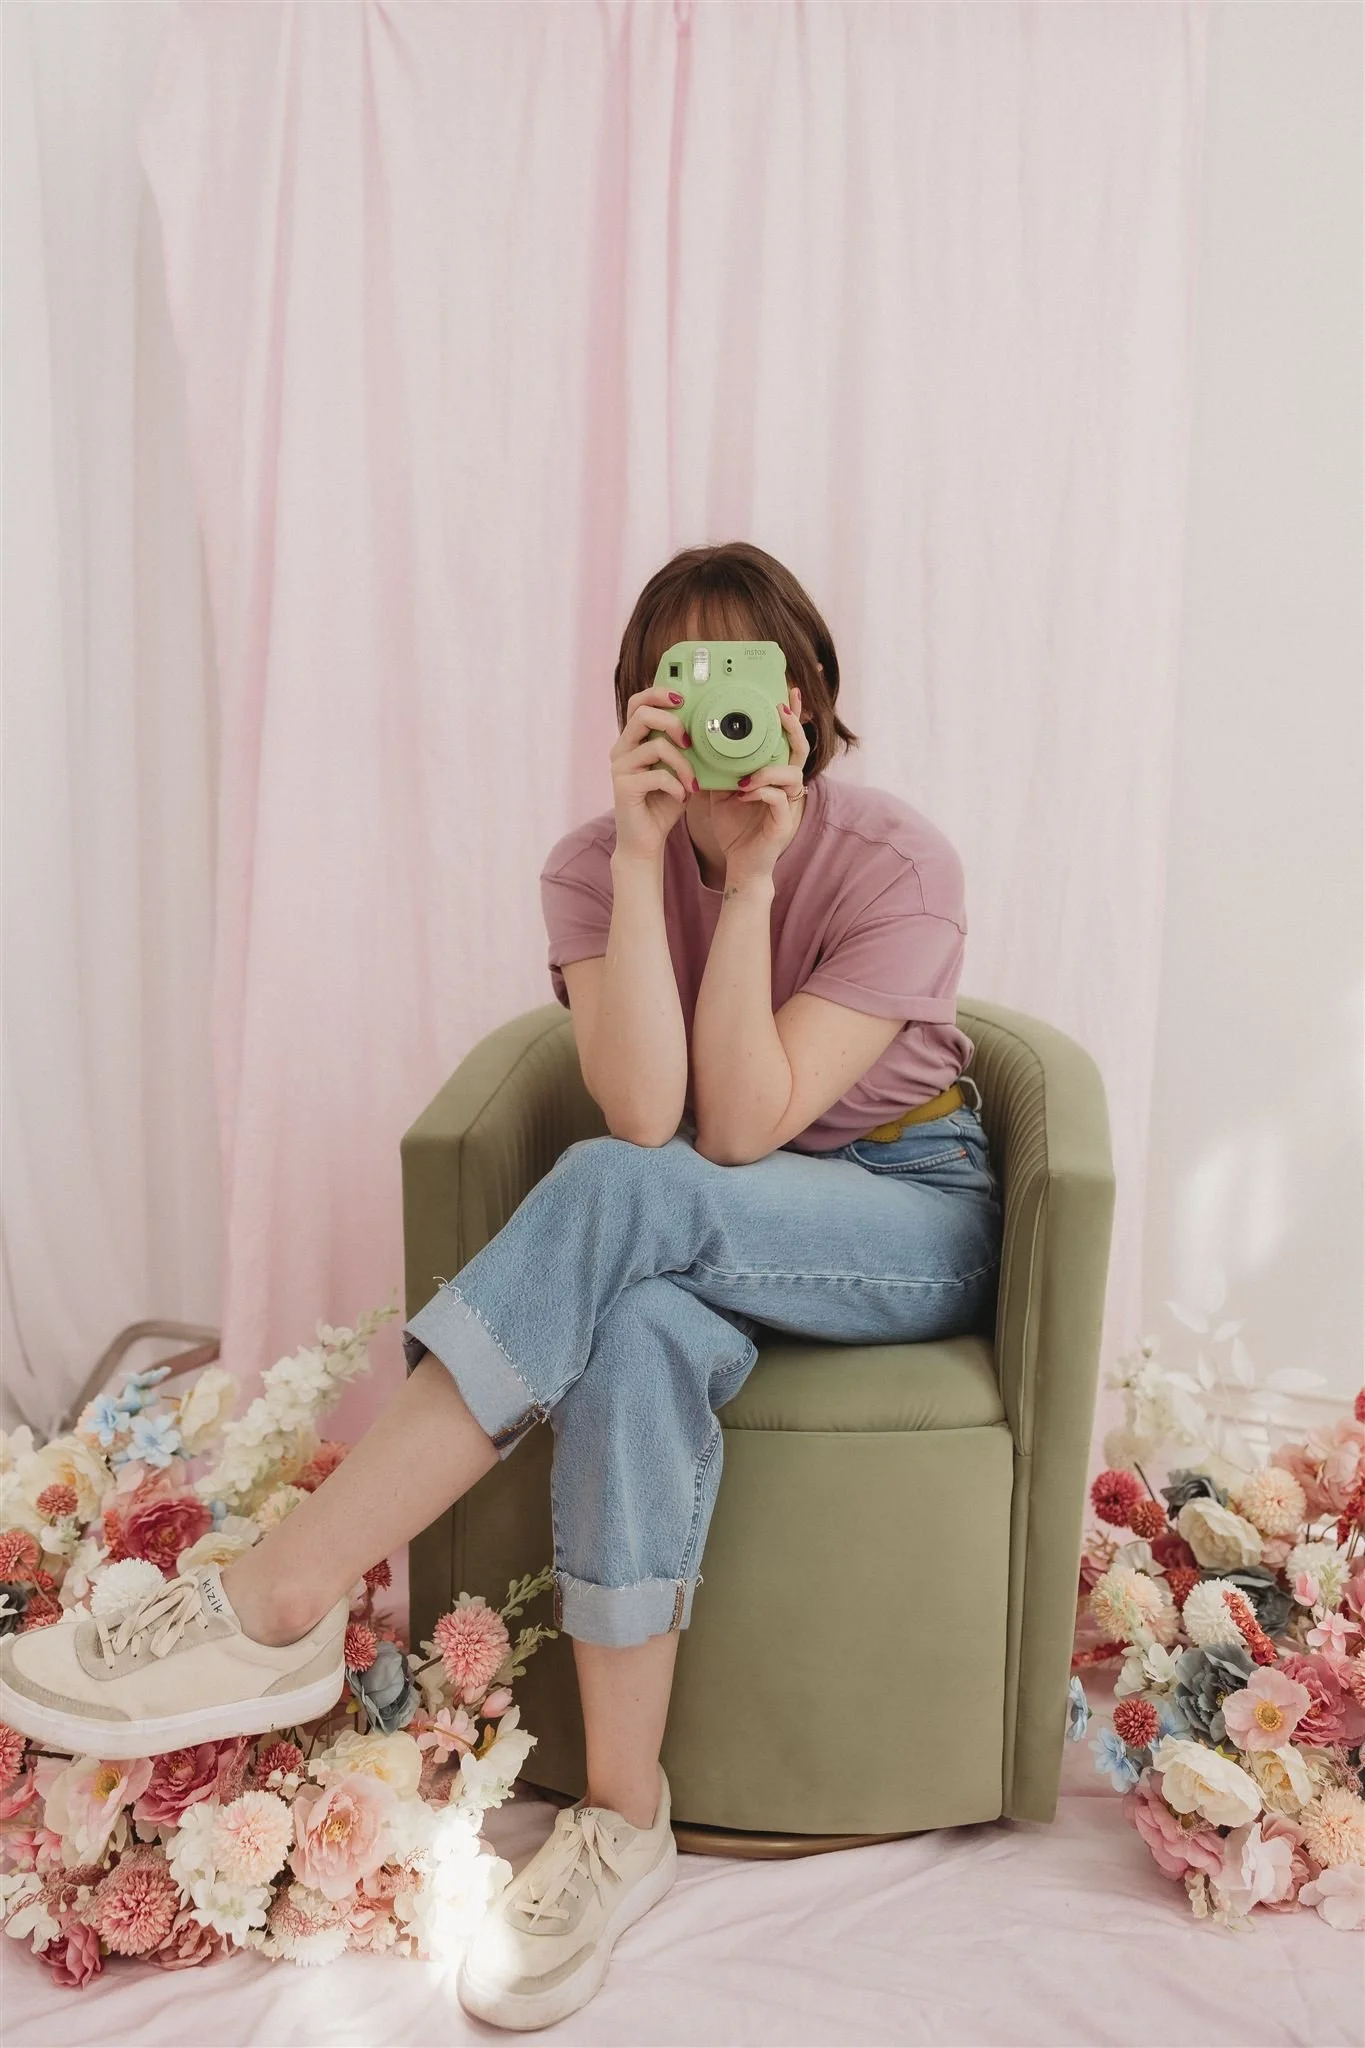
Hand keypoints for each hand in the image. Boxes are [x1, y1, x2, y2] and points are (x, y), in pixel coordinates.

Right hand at [609, 684, 698, 862]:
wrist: (646, 841)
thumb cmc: (663, 803)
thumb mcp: (679, 770)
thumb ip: (684, 749)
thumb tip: (709, 728)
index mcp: (633, 740)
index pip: (639, 703)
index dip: (659, 694)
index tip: (682, 699)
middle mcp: (621, 749)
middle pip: (643, 713)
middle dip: (673, 722)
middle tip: (689, 742)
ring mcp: (619, 767)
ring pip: (656, 745)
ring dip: (683, 764)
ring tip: (691, 782)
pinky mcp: (623, 786)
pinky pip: (658, 775)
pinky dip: (676, 786)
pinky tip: (681, 797)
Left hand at [706, 686, 810, 887]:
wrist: (737, 864)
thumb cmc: (734, 826)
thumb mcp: (720, 790)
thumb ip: (716, 767)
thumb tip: (695, 741)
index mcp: (773, 774)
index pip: (787, 740)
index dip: (792, 717)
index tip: (787, 692)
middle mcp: (786, 786)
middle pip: (801, 750)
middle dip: (793, 728)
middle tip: (779, 711)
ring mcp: (788, 804)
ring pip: (792, 775)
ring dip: (768, 769)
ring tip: (745, 774)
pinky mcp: (783, 824)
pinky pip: (779, 800)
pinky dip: (761, 792)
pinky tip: (742, 794)